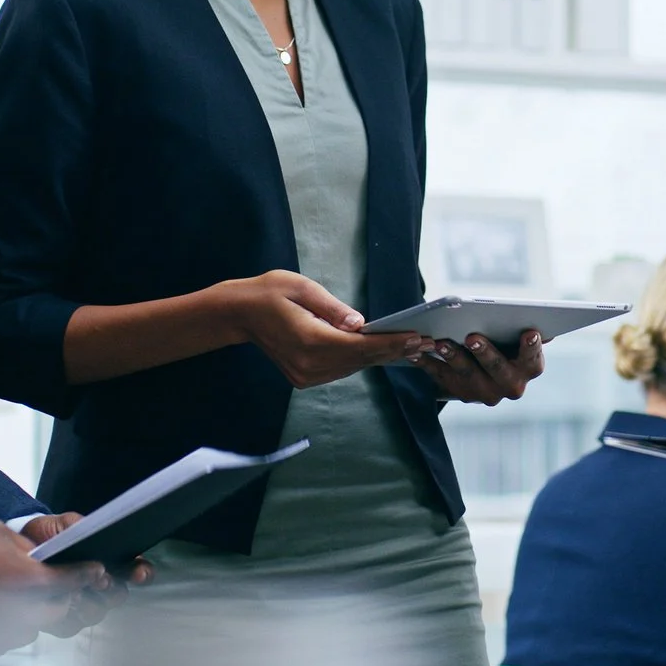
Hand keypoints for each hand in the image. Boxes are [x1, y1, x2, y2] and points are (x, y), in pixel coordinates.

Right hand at [0, 517, 110, 658]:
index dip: (84, 575)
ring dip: (30, 614)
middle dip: (57, 597)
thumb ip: (29, 549)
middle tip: (46, 584)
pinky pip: (5, 639)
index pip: (70, 582)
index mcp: (28, 581)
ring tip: (10, 596)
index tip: (92, 572)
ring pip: (32, 628)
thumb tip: (46, 558)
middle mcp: (18, 614)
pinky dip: (4, 627)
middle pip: (56, 611)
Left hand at [15, 513, 152, 635]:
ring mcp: (81, 604)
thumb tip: (100, 534)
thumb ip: (83, 527)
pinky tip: (58, 604)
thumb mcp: (66, 525)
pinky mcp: (60, 619)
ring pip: (96, 613)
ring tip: (74, 593)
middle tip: (100, 580)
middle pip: (118, 596)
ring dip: (87, 604)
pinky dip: (65, 617)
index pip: (135, 570)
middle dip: (110, 589)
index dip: (140, 573)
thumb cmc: (47, 536)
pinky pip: (70, 626)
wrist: (18, 551)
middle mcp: (99, 586)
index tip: (139, 573)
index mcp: (107, 561)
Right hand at [214, 270, 423, 387]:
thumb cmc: (270, 292)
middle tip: (426, 343)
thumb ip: (333, 308)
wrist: (239, 313)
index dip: (391, 342)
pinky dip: (361, 361)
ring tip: (411, 347)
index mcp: (310, 340)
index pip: (360, 345)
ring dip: (381, 358)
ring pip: (352, 367)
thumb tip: (361, 323)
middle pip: (360, 360)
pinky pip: (340, 370)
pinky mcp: (303, 377)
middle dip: (394, 351)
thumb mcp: (302, 288)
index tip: (416, 337)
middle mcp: (309, 364)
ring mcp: (305, 375)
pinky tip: (381, 352)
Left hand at [411, 329, 543, 404]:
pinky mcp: (461, 393)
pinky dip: (428, 364)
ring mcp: (485, 393)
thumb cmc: (507, 340)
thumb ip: (524, 328)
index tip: (529, 332)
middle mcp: (511, 386)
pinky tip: (417, 351)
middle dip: (485, 353)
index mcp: (529, 368)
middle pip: (498, 369)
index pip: (533, 359)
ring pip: (468, 377)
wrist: (487, 366)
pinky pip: (442, 378)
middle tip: (472, 337)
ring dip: (454, 358)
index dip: (531, 348)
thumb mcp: (518, 336)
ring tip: (440, 343)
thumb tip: (537, 321)